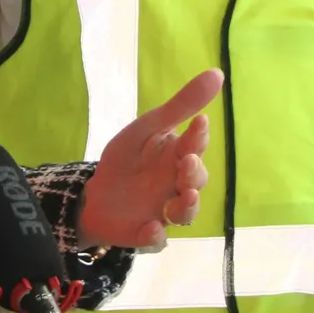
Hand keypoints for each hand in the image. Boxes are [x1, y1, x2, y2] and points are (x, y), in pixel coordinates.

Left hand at [76, 69, 222, 250]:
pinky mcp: (147, 234)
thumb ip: (180, 105)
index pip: (196, 145)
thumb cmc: (127, 159)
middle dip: (194, 173)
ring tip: (184, 198)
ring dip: (187, 206)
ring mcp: (165, 211)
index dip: (199, 136)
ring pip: (185, 213)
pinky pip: (156, 239)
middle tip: (186, 163)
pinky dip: (155, 236)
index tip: (199, 123)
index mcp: (178, 155)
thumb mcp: (147, 128)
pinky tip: (149, 227)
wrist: (95, 194)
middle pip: (196, 181)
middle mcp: (178, 185)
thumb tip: (218, 73)